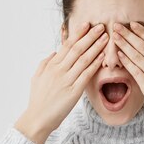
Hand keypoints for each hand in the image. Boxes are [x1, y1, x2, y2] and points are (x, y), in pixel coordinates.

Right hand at [14, 22, 107, 143]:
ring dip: (96, 47)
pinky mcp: (74, 92)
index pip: (66, 45)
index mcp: (51, 65)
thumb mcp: (37, 77)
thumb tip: (54, 52)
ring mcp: (66, 80)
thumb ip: (45, 63)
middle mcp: (59, 70)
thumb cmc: (38, 99)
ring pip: (83, 59)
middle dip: (90, 36)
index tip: (87, 24)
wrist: (37, 118)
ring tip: (106, 38)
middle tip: (101, 26)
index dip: (78, 34)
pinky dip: (95, 64)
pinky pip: (86, 75)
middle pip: (77, 49)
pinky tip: (102, 57)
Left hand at [111, 21, 143, 129]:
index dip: (142, 32)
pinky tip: (119, 54)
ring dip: (125, 45)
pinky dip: (127, 62)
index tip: (132, 24)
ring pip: (138, 57)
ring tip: (115, 36)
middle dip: (129, 35)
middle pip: (143, 47)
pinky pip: (136, 72)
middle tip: (117, 25)